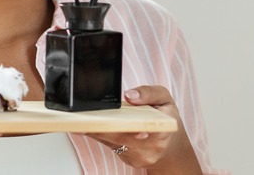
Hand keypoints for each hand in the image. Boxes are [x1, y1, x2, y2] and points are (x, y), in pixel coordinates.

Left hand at [86, 85, 201, 173]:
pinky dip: (101, 135)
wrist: (172, 145)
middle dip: (101, 127)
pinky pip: (111, 147)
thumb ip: (148, 92)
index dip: (126, 126)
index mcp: (163, 128)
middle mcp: (153, 147)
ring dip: (97, 131)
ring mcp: (141, 156)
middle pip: (121, 137)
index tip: (110, 122)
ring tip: (82, 119)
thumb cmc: (166, 118)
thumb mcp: (164, 98)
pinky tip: (92, 126)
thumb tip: (129, 95)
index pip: (144, 129)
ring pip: (113, 143)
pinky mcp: (130, 160)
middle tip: (84, 117)